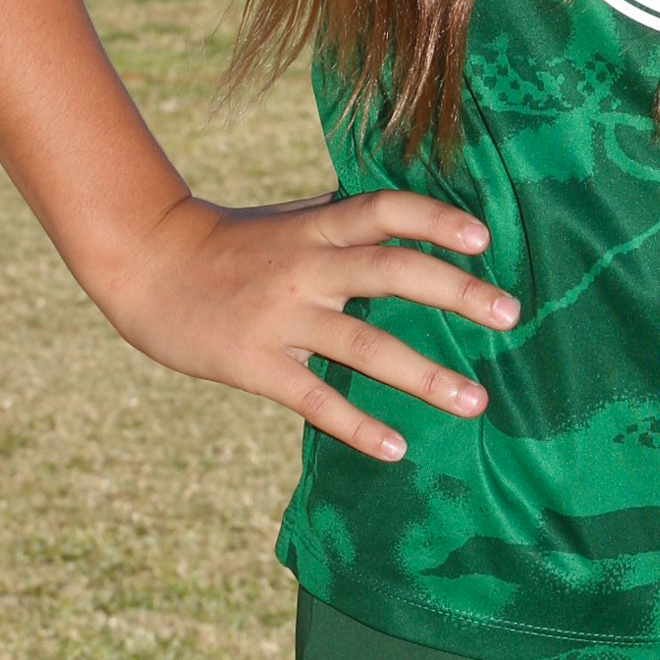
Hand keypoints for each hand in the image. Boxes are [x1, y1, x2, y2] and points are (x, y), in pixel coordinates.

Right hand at [98, 189, 519, 462]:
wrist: (147, 263)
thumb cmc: (231, 243)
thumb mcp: (291, 223)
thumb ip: (343, 223)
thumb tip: (406, 218)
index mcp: (316, 228)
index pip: (385, 210)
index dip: (435, 220)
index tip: (485, 238)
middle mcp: (305, 267)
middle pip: (389, 270)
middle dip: (455, 291)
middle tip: (511, 313)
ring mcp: (280, 316)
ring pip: (363, 344)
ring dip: (424, 374)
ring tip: (475, 400)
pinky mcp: (253, 363)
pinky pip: (313, 398)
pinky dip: (357, 424)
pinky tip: (397, 448)